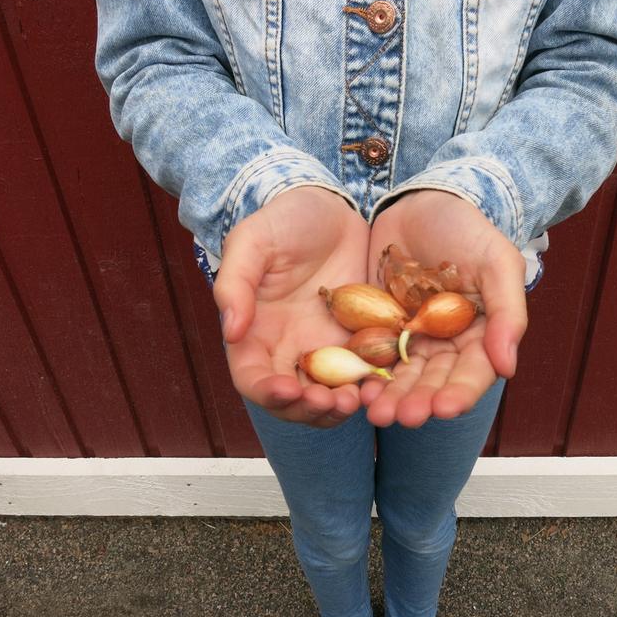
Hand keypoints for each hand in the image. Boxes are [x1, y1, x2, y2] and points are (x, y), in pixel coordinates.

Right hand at [214, 186, 369, 426]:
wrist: (332, 206)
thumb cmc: (284, 221)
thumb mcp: (253, 242)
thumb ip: (236, 284)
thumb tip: (231, 331)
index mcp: (256, 334)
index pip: (253, 378)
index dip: (268, 392)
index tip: (289, 391)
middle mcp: (290, 350)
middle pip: (293, 400)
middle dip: (309, 409)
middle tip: (331, 402)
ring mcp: (327, 349)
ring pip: (330, 396)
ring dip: (340, 407)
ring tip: (357, 400)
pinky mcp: (361, 341)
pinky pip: (366, 374)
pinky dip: (372, 386)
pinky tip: (384, 383)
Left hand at [361, 190, 527, 427]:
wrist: (421, 200)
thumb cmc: (467, 229)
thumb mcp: (496, 262)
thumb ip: (507, 312)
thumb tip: (508, 367)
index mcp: (479, 334)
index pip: (473, 373)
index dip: (460, 393)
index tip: (444, 409)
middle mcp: (445, 344)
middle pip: (433, 382)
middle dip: (419, 402)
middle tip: (403, 418)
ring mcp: (410, 337)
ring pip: (401, 376)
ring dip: (390, 397)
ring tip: (375, 413)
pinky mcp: (378, 327)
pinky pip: (371, 356)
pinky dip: (365, 374)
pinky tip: (355, 388)